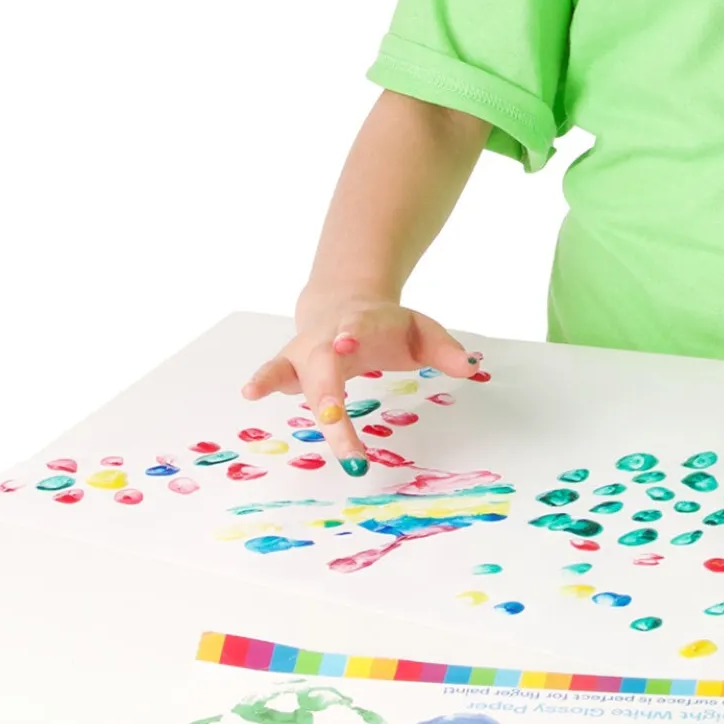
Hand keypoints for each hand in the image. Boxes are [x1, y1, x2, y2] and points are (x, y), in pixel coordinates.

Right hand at [240, 295, 479, 472]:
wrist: (346, 304)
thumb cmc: (387, 327)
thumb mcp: (421, 331)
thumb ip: (446, 351)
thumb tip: (473, 367)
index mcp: (362, 325)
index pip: (357, 329)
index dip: (352, 335)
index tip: (349, 344)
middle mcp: (328, 339)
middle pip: (324, 365)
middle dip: (326, 391)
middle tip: (334, 419)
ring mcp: (305, 351)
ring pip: (290, 366)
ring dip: (278, 381)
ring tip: (257, 392)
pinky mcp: (289, 365)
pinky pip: (273, 373)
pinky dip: (262, 381)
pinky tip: (249, 393)